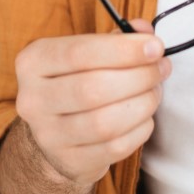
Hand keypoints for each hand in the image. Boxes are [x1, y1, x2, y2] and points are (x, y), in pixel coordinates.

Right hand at [13, 19, 169, 189]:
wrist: (56, 134)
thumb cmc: (77, 82)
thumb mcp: (87, 52)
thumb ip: (117, 39)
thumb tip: (145, 32)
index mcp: (33, 62)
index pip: (78, 53)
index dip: (123, 50)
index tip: (155, 47)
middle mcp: (33, 99)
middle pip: (93, 88)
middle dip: (139, 77)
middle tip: (160, 69)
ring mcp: (48, 135)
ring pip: (105, 123)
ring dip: (142, 104)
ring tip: (154, 92)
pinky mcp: (69, 161)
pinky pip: (115, 147)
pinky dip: (139, 129)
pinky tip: (143, 117)